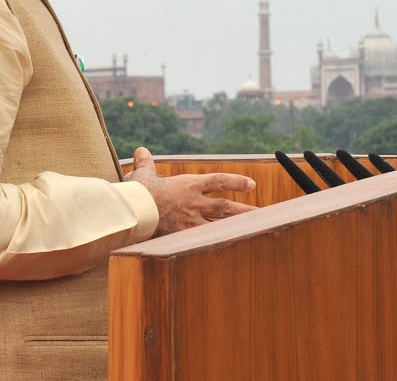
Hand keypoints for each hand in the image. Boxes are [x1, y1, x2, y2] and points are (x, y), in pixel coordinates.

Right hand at [125, 146, 258, 236]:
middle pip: (226, 207)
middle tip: (262, 213)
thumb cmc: (138, 193)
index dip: (236, 182)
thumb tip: (141, 151)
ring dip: (238, 227)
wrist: (133, 211)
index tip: (251, 184)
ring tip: (254, 230)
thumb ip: (146, 163)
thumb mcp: (143, 175)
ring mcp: (191, 220)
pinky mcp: (184, 235)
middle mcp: (195, 202)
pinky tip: (231, 245)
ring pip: (220, 224)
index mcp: (189, 185)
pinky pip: (206, 238)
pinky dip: (218, 241)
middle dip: (245, 210)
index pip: (218, 181)